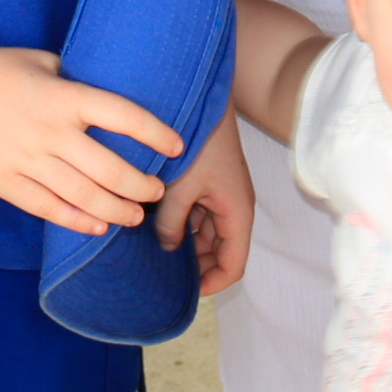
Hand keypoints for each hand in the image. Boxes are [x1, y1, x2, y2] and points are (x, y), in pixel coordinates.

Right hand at [0, 45, 175, 235]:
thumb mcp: (44, 62)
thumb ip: (77, 81)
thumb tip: (114, 94)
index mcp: (64, 96)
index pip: (123, 116)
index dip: (156, 133)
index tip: (177, 146)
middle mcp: (50, 131)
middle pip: (111, 169)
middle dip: (143, 186)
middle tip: (157, 190)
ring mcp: (27, 159)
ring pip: (85, 197)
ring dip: (117, 211)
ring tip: (136, 216)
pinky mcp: (5, 181)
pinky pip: (49, 208)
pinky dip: (77, 221)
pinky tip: (97, 227)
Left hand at [155, 115, 254, 297]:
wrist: (201, 98)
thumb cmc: (197, 142)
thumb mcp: (180, 188)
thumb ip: (172, 224)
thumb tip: (167, 248)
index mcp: (237, 214)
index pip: (233, 266)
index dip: (212, 285)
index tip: (184, 293)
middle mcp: (233, 208)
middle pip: (219, 253)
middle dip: (196, 268)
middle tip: (162, 277)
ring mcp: (220, 196)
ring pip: (206, 235)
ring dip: (186, 245)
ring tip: (154, 255)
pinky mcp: (208, 183)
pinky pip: (197, 215)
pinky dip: (181, 225)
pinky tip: (155, 227)